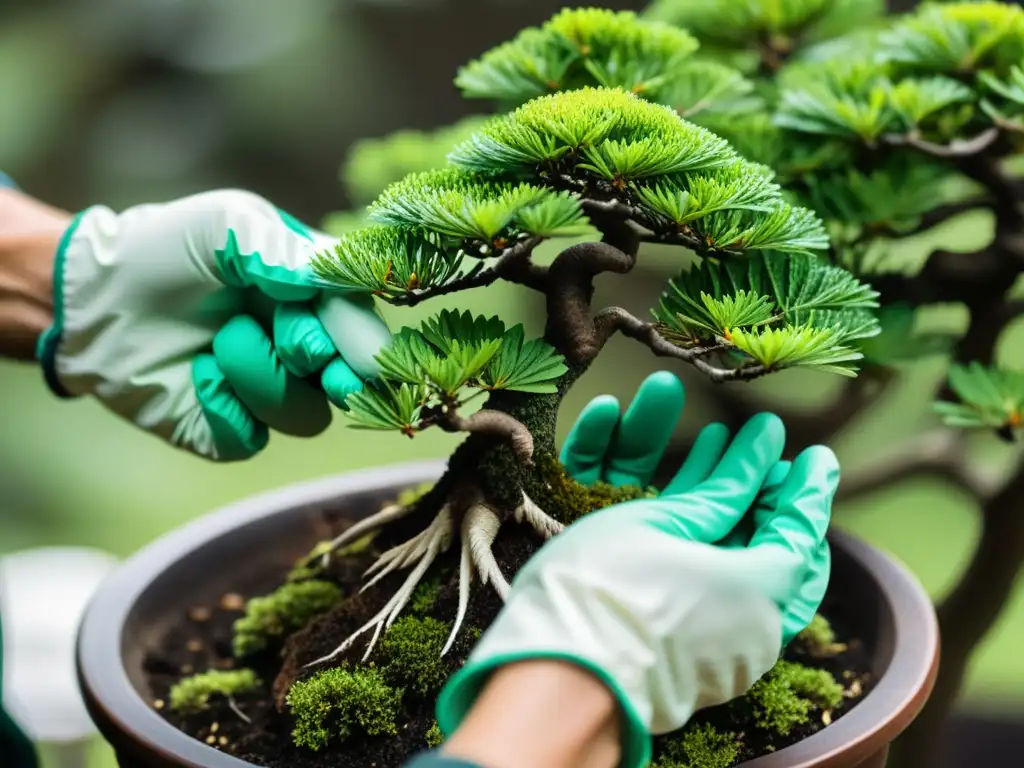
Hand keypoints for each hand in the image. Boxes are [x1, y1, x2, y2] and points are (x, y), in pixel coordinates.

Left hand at [36, 189, 391, 460]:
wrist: (94, 295)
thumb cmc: (167, 249)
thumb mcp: (226, 225)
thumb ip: (282, 250)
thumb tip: (329, 280)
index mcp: (318, 302)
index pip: (364, 330)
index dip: (359, 338)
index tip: (343, 332)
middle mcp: (305, 353)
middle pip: (351, 384)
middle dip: (332, 370)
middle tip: (299, 349)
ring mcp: (270, 394)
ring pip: (304, 415)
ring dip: (262, 375)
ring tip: (222, 338)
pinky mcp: (230, 429)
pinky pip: (249, 438)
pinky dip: (223, 406)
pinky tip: (198, 373)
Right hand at [436, 373, 838, 767]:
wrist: (553, 678)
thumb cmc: (600, 587)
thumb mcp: (659, 523)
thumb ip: (719, 492)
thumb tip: (762, 453)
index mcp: (758, 591)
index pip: (802, 529)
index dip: (808, 488)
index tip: (815, 455)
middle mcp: (758, 631)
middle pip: (789, 561)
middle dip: (780, 510)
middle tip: (770, 469)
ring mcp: (729, 656)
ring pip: (759, 585)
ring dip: (749, 532)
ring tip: (729, 485)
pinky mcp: (699, 669)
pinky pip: (731, 608)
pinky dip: (726, 565)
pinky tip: (700, 531)